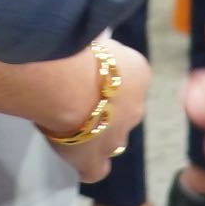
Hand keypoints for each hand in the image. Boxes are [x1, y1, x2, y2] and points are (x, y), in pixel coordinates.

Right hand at [36, 35, 152, 182]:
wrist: (66, 81)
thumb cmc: (76, 48)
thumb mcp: (94, 35)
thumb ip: (95, 45)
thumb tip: (85, 39)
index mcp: (139, 74)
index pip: (130, 80)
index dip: (110, 82)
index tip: (89, 76)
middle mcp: (135, 107)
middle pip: (124, 112)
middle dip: (106, 109)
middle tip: (77, 99)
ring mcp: (116, 136)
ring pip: (113, 140)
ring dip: (98, 134)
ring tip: (73, 125)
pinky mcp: (94, 158)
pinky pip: (96, 170)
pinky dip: (88, 166)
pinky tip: (77, 160)